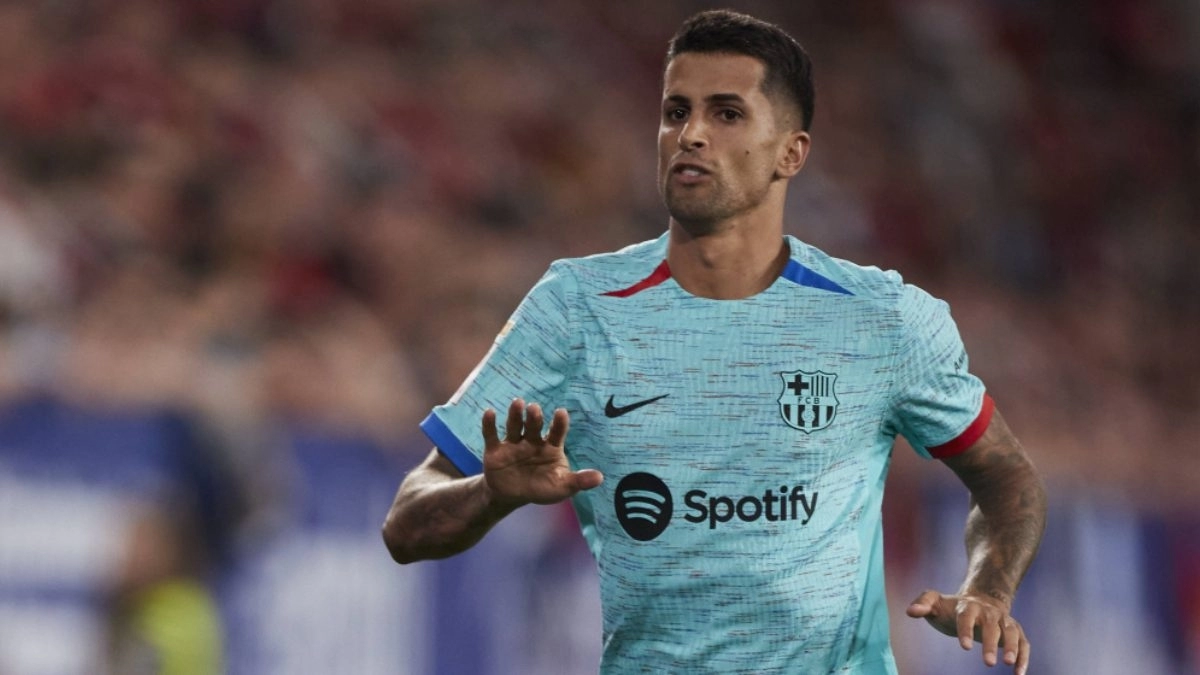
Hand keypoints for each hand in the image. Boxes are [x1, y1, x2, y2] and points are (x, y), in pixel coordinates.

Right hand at [481, 399, 602, 507]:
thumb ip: (578, 481)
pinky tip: (490, 412)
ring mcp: (513, 443)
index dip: (559, 423)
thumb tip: (600, 478)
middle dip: (534, 417)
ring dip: (515, 415)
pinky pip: (491, 435)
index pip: (557, 432)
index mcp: (551, 446)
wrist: (512, 496)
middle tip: (534, 408)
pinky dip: (490, 424)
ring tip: (518, 403)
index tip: (561, 413)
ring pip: (514, 426)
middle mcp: (532, 440)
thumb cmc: (541, 487)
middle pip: (534, 425)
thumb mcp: (561, 487)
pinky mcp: (495, 450)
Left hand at [907, 589, 1028, 673]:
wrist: (978, 600)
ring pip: (1012, 632)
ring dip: (1012, 647)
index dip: (966, 630)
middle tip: (988, 663)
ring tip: (1009, 664)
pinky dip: (1024, 656)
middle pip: (992, 626)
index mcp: (968, 606)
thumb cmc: (951, 608)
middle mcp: (988, 612)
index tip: (964, 647)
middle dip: (991, 644)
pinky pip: (1024, 642)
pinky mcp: (1015, 630)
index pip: (966, 617)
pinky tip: (1019, 673)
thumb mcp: (935, 602)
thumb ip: (922, 604)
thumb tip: (909, 611)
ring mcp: (1003, 621)